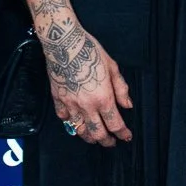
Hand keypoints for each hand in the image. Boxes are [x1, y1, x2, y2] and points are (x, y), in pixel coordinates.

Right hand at [48, 25, 132, 147]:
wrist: (64, 43)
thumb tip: (127, 104)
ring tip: (94, 138)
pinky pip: (64, 118)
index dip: (123, 134)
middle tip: (111, 142)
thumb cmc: (89, 51)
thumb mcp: (112, 67)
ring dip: (89, 137)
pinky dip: (70, 123)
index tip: (126, 136)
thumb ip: (121, 88)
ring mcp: (70, 104)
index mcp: (103, 97)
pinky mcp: (57, 99)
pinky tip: (75, 122)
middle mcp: (86, 105)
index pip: (115, 124)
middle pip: (97, 133)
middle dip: (106, 141)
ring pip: (79, 130)